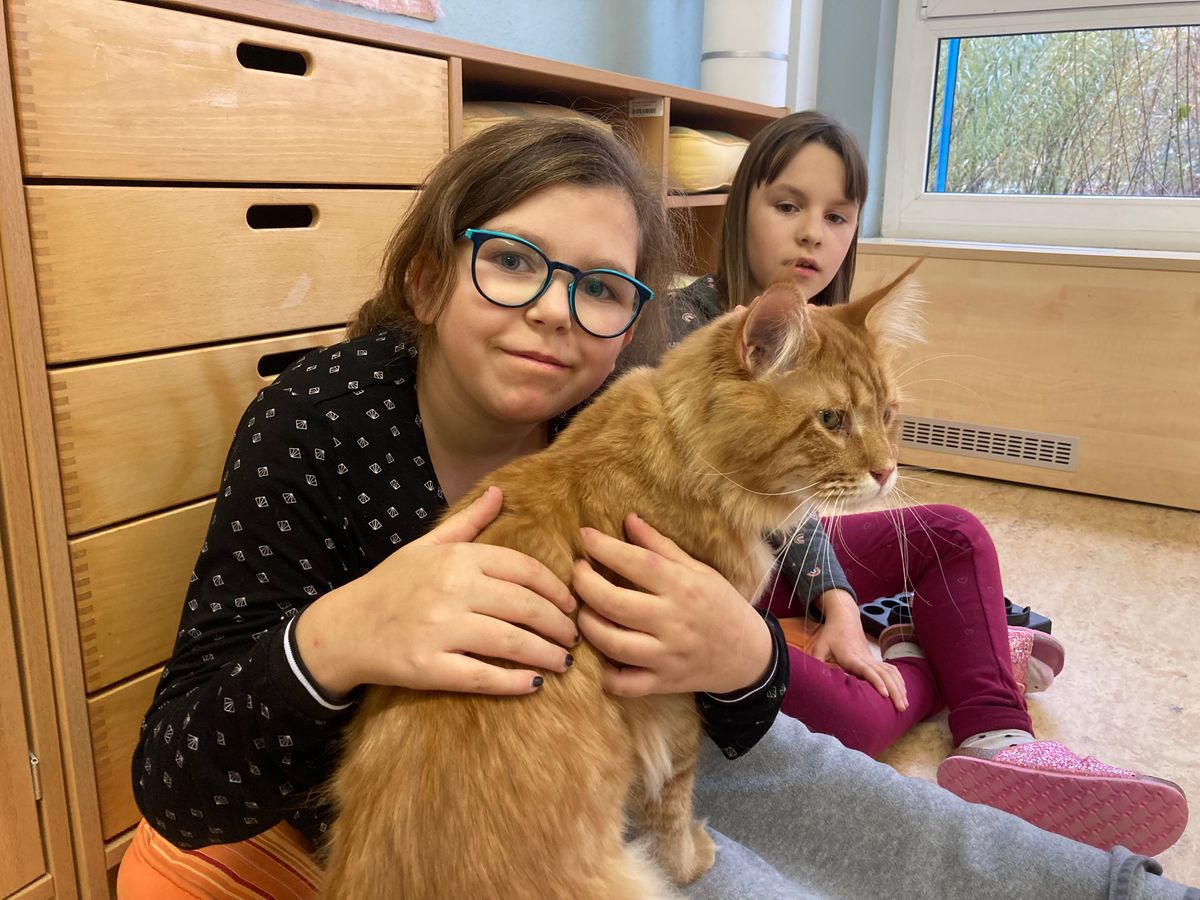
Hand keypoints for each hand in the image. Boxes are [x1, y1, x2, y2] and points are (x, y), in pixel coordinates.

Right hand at [295, 486, 577, 697]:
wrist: (343, 629)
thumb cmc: (391, 585)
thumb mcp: (426, 546)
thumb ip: (468, 522)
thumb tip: (500, 492)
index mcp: (457, 559)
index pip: (524, 569)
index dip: (556, 589)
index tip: (570, 605)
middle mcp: (452, 590)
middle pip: (526, 607)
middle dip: (559, 625)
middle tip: (574, 637)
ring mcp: (440, 629)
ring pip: (513, 642)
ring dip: (547, 654)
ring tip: (564, 662)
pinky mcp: (429, 667)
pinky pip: (484, 676)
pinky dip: (515, 682)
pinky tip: (535, 684)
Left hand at [573, 513, 772, 697]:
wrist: (748, 655)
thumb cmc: (721, 605)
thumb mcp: (698, 570)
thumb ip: (660, 547)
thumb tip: (628, 519)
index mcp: (683, 587)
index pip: (635, 562)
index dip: (603, 547)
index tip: (584, 535)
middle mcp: (672, 621)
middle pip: (614, 603)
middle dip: (585, 584)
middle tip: (577, 572)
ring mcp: (666, 656)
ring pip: (611, 643)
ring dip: (587, 624)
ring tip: (584, 609)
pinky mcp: (663, 683)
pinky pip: (624, 683)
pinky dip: (605, 673)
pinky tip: (601, 654)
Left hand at [810, 589, 907, 710]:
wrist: (844, 618)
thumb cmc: (830, 635)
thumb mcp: (819, 646)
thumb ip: (816, 662)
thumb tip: (812, 679)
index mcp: (852, 657)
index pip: (867, 671)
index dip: (876, 682)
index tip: (885, 695)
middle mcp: (865, 659)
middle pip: (884, 675)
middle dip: (894, 691)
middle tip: (901, 708)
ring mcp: (871, 659)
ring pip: (890, 673)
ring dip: (899, 688)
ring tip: (905, 705)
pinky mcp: (873, 660)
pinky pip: (890, 670)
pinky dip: (898, 680)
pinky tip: (903, 691)